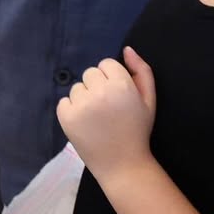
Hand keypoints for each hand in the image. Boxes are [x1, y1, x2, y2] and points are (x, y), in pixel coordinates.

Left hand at [55, 47, 155, 181]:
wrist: (123, 164)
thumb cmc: (137, 130)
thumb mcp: (149, 100)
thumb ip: (142, 71)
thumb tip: (127, 49)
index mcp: (122, 84)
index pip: (106, 64)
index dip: (112, 79)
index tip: (117, 96)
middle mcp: (99, 92)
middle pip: (90, 73)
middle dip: (97, 86)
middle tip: (107, 108)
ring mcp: (81, 105)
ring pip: (77, 88)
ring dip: (84, 98)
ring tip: (96, 118)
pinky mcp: (66, 117)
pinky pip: (64, 102)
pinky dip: (71, 110)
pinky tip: (84, 123)